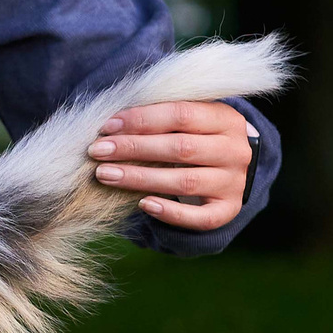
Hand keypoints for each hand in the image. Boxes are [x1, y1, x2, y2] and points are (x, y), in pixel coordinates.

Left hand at [88, 98, 253, 231]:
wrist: (228, 167)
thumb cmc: (195, 136)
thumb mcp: (186, 119)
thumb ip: (158, 116)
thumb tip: (111, 125)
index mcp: (225, 118)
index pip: (181, 114)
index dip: (141, 119)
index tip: (107, 127)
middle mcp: (235, 150)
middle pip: (181, 148)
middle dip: (133, 149)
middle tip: (97, 151)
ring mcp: (234, 182)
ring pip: (185, 182)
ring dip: (140, 178)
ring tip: (105, 175)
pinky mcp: (228, 209)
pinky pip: (200, 217)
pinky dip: (171, 213)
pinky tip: (143, 204)